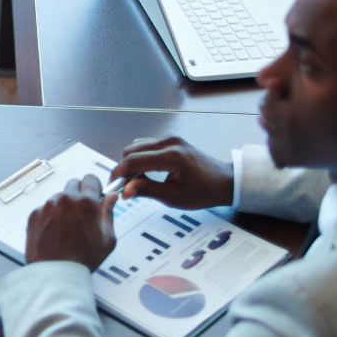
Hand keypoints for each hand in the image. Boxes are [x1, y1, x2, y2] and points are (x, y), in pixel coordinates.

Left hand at [24, 176, 118, 269]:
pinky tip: (55, 232)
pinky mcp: (34, 214)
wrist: (56, 273)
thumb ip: (109, 213)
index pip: (91, 179)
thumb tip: (111, 199)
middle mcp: (65, 200)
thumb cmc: (81, 260)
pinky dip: (50, 216)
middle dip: (79, 194)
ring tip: (67, 227)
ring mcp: (48, 206)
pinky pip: (44, 208)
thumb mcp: (107, 239)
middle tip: (82, 212)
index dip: (94, 187)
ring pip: (58, 197)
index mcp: (86, 202)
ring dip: (64, 206)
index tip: (94, 194)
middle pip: (74, 184)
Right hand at [111, 136, 233, 209]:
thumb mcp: (174, 198)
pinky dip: (141, 158)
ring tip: (137, 181)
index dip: (119, 172)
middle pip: (132, 150)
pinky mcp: (171, 140)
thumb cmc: (204, 192)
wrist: (224, 181)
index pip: (134, 160)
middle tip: (125, 186)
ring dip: (132, 162)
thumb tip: (125, 191)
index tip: (112, 185)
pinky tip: (146, 173)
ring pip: (137, 146)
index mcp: (171, 157)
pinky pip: (147, 145)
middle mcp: (169, 142)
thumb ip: (147, 191)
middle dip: (124, 168)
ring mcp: (170, 139)